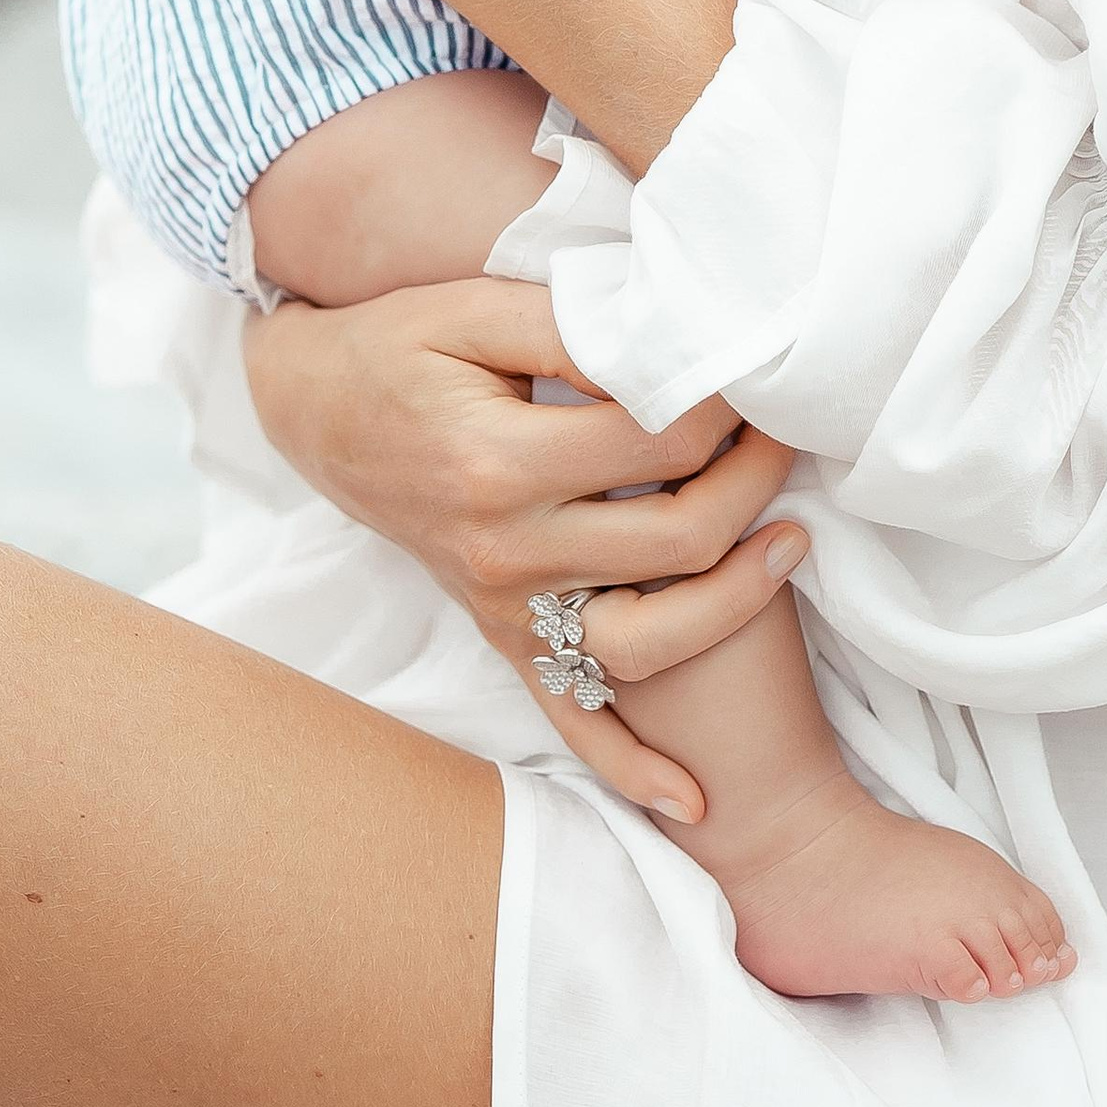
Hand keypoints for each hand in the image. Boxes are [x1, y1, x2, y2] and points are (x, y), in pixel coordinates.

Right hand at [242, 277, 807, 822]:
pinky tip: (692, 798)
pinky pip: (570, 718)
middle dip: (753, 484)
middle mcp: (504, 551)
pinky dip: (630, 767)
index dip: (725, 407)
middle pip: (676, 540)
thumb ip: (574, 330)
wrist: (318, 410)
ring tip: (788, 545)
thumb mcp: (477, 308)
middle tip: (785, 436)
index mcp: (499, 463)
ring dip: (735, 601)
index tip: (755, 375)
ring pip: (646, 643)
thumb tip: (673, 351)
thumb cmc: (402, 346)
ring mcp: (502, 608)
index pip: (660, 443)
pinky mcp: (500, 637)